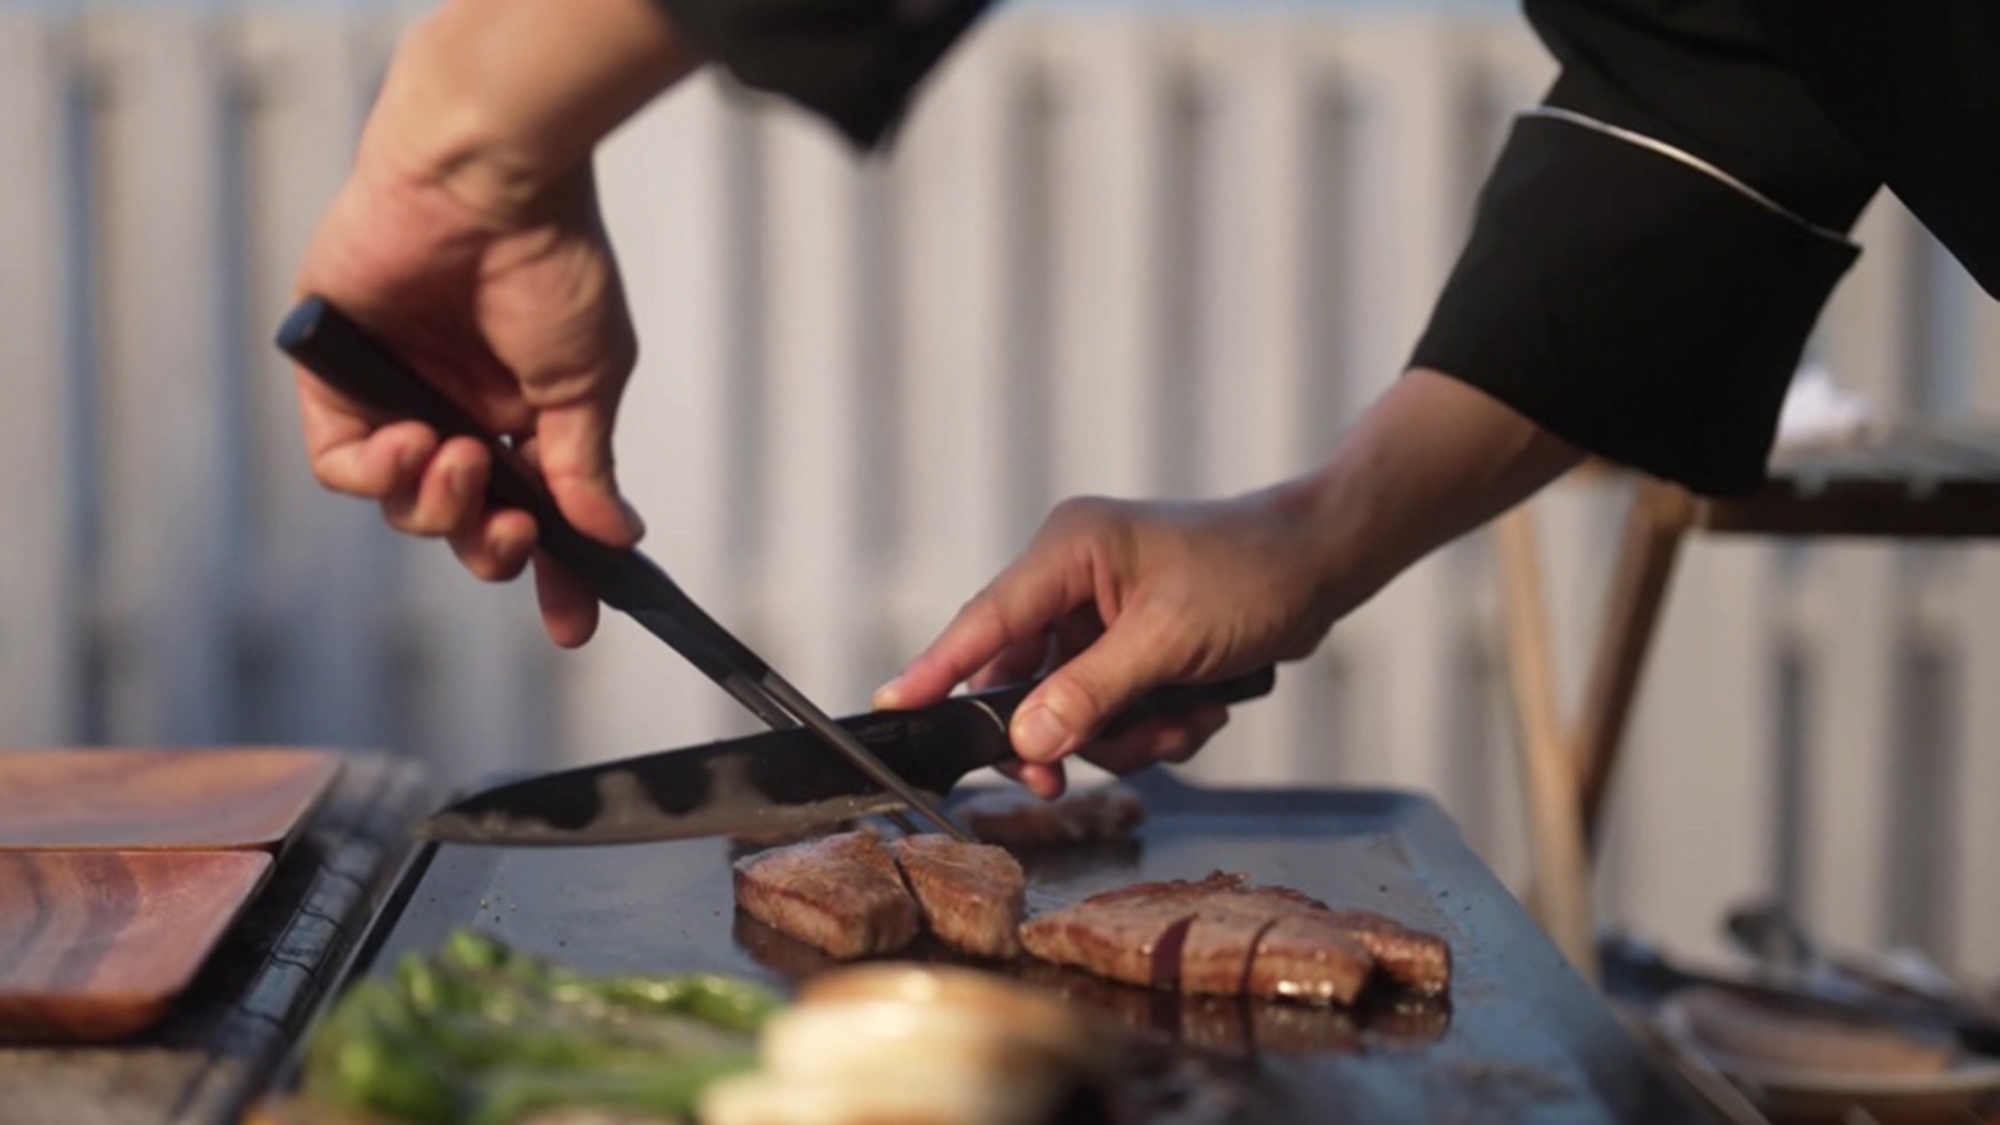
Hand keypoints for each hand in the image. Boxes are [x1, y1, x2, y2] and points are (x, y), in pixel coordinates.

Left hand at [289, 0, 695, 645]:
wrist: (486, 184)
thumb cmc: (550, 265)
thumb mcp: (589, 382)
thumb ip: (585, 466)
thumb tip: (612, 538)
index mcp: (529, 418)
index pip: (538, 516)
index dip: (556, 576)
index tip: (574, 623)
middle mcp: (465, 414)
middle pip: (467, 526)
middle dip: (491, 547)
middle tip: (512, 532)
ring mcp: (401, 399)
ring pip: (407, 507)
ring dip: (438, 503)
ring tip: (459, 457)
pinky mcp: (339, 380)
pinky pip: (344, 466)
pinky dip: (379, 472)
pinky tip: (413, 439)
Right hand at [873, 484, 1348, 797]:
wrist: (1324, 564)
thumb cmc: (1253, 575)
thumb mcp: (1168, 641)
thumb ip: (1090, 694)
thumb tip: (1026, 741)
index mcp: (1069, 551)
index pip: (983, 619)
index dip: (936, 669)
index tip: (892, 707)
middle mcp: (1075, 578)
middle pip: (1024, 680)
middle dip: (1064, 730)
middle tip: (1062, 781)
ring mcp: (1104, 615)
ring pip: (1072, 707)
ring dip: (1124, 733)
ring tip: (1179, 718)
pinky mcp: (1134, 644)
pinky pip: (1114, 709)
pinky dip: (1152, 724)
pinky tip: (1197, 708)